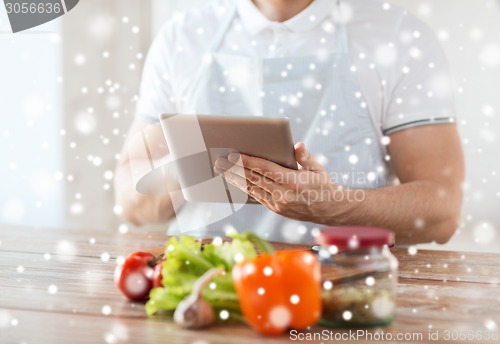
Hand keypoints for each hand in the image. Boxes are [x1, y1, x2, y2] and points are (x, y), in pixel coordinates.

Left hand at [214, 142, 339, 223]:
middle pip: (253, 179)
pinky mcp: (275, 209)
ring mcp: (278, 204)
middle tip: (219, 161)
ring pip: (251, 189)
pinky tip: (235, 181)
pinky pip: (256, 196)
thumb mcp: (317, 168)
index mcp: (292, 182)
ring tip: (221, 171)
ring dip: (235, 180)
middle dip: (234, 170)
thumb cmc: (323, 184)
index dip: (247, 162)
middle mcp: (283, 195)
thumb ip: (305, 157)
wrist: (330, 209)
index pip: (264, 169)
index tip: (233, 155)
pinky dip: (244, 188)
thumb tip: (297, 145)